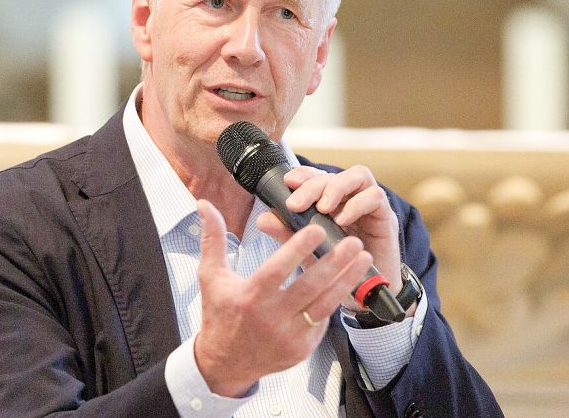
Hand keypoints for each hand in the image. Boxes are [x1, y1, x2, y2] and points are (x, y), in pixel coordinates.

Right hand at [192, 200, 372, 396]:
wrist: (224, 363)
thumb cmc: (219, 314)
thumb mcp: (211, 277)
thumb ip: (213, 239)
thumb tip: (205, 204)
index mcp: (249, 297)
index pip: (277, 270)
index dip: (297, 249)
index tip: (317, 228)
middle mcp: (271, 318)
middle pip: (309, 287)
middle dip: (335, 262)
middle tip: (353, 240)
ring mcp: (289, 336)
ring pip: (325, 304)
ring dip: (346, 280)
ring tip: (363, 257)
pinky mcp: (303, 348)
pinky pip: (323, 320)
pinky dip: (335, 299)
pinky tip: (349, 280)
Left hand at [256, 165, 402, 311]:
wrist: (365, 295)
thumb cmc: (337, 268)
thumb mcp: (308, 250)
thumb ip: (288, 233)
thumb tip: (263, 218)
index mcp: (331, 202)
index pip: (318, 176)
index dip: (304, 174)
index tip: (288, 182)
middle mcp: (351, 198)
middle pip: (334, 174)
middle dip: (313, 185)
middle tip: (297, 204)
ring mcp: (369, 205)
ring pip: (359, 175)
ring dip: (337, 187)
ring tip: (322, 208)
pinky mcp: (386, 217)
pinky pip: (375, 197)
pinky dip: (357, 205)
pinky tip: (342, 221)